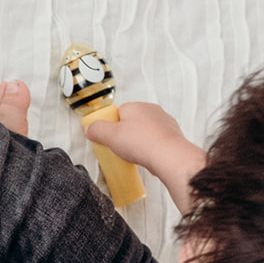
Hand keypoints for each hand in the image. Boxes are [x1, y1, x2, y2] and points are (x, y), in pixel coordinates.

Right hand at [85, 102, 206, 213]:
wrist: (170, 156)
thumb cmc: (143, 143)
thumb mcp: (110, 137)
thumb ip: (97, 130)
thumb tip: (90, 128)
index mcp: (135, 106)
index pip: (118, 112)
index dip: (111, 127)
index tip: (109, 138)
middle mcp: (151, 110)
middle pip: (132, 121)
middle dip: (126, 134)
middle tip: (121, 147)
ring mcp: (164, 122)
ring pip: (146, 130)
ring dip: (139, 141)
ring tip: (135, 154)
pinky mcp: (173, 135)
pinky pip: (157, 140)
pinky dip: (151, 148)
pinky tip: (148, 156)